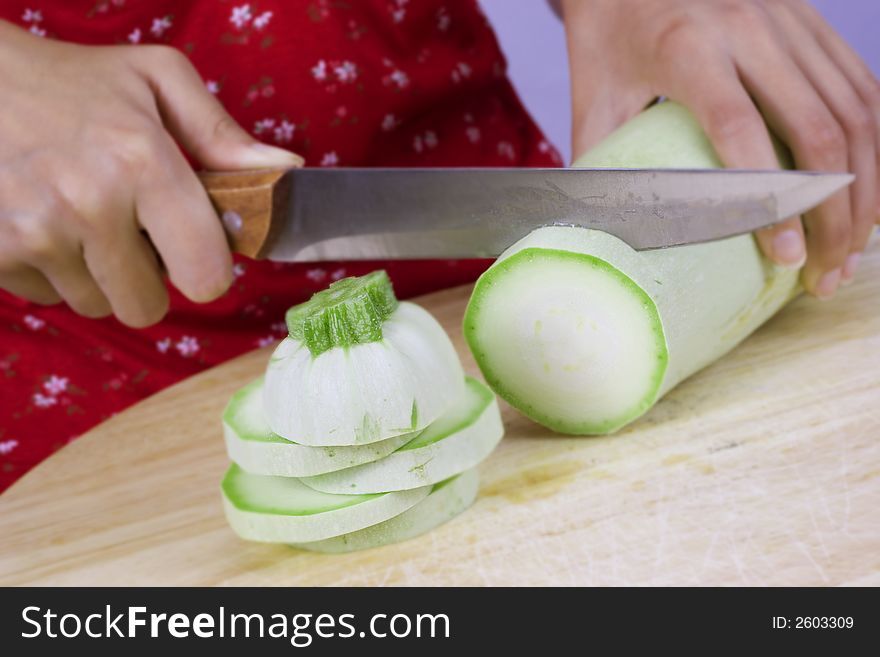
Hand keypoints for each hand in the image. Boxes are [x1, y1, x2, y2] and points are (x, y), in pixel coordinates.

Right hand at [0, 21, 301, 325]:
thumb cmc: (75, 81)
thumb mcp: (158, 81)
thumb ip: (224, 135)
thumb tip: (286, 171)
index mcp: (143, 161)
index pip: (205, 276)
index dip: (206, 269)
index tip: (194, 248)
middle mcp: (88, 202)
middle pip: (148, 307)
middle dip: (150, 279)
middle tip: (133, 230)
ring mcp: (34, 232)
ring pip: (98, 307)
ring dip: (101, 276)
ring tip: (85, 219)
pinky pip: (49, 298)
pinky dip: (55, 272)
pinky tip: (47, 223)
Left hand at [562, 0, 878, 297]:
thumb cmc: (610, 32)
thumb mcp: (593, 94)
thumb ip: (598, 162)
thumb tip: (595, 235)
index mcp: (686, 48)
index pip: (741, 132)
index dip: (770, 202)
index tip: (787, 257)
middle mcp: (750, 29)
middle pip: (818, 132)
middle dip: (833, 215)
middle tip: (826, 275)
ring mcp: (790, 22)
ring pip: (856, 113)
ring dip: (866, 190)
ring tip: (851, 249)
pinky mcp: (812, 24)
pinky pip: (861, 88)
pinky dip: (875, 146)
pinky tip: (866, 194)